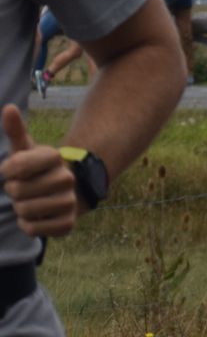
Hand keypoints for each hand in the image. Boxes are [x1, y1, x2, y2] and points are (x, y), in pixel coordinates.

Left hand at [2, 105, 79, 237]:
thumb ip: (15, 130)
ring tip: (30, 202)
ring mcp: (69, 202)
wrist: (62, 193)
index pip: (15, 165)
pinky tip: (36, 217)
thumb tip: (8, 107)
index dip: (7, 170)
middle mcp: (66, 178)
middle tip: (24, 188)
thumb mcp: (24, 150)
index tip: (12, 170)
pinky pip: (32, 229)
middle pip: (17, 191)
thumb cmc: (35, 170)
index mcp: (55, 157)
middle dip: (14, 192)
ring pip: (24, 211)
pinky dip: (28, 225)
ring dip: (20, 209)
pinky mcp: (68, 224)